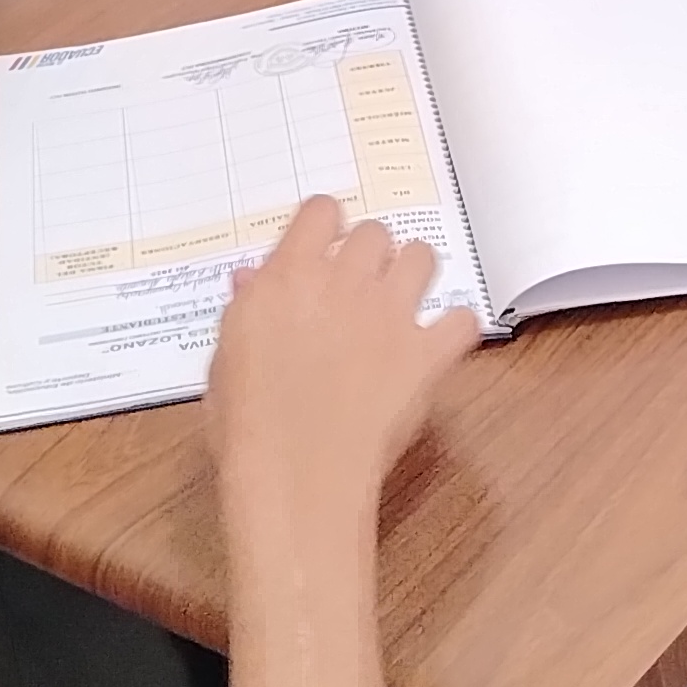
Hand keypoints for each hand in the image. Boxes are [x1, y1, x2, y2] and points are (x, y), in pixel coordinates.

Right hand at [203, 199, 477, 535]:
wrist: (296, 474)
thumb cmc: (247, 425)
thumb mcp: (225, 358)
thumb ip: (247, 309)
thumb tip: (251, 281)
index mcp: (290, 275)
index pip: (320, 212)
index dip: (324, 228)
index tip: (322, 247)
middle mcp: (345, 282)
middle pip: (375, 232)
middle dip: (368, 254)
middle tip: (356, 287)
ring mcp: (391, 316)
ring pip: (422, 257)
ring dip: (412, 274)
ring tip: (399, 303)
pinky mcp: (427, 354)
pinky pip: (462, 320)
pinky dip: (454, 329)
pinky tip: (437, 344)